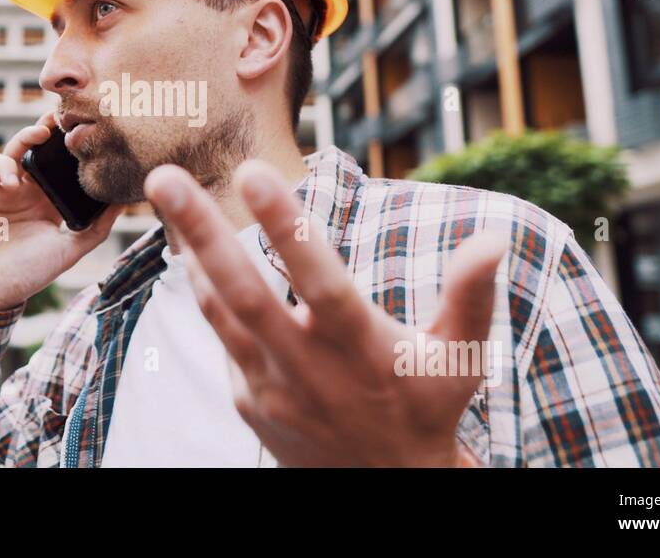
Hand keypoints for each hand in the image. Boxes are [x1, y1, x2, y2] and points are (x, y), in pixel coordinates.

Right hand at [0, 111, 120, 311]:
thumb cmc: (28, 274)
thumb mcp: (69, 250)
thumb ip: (96, 227)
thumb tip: (124, 203)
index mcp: (52, 201)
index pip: (66, 166)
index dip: (77, 148)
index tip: (94, 132)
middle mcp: (30, 189)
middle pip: (43, 150)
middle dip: (54, 130)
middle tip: (69, 114)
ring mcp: (6, 186)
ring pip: (19, 148)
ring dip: (30, 135)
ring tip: (43, 131)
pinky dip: (3, 164)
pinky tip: (13, 179)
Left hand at [144, 159, 505, 466]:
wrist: (384, 488)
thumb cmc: (427, 407)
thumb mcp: (459, 358)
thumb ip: (472, 296)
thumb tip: (494, 236)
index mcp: (360, 348)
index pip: (319, 279)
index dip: (287, 227)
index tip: (254, 172)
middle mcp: (307, 368)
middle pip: (244, 291)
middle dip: (203, 231)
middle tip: (164, 177)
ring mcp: (270, 386)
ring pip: (219, 310)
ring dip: (190, 250)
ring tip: (166, 194)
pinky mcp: (248, 399)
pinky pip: (221, 336)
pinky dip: (205, 290)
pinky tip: (193, 249)